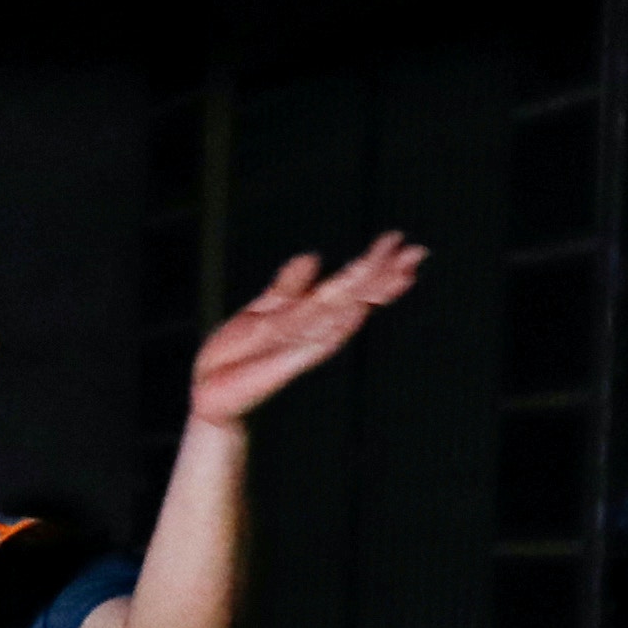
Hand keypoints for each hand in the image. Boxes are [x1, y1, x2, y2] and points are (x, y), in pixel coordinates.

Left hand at [186, 234, 425, 427]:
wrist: (210, 388)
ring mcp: (302, 344)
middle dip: (383, 275)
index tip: (397, 240)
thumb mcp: (262, 309)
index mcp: (307, 313)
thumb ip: (289, 286)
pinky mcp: (285, 363)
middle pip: (355, 296)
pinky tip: (357, 310)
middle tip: (416, 253)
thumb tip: (313, 257)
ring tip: (398, 274)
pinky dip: (337, 326)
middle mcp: (312, 327)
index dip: (372, 263)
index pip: (347, 283)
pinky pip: (316, 342)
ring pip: (344, 314)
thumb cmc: (237, 352)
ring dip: (370, 295)